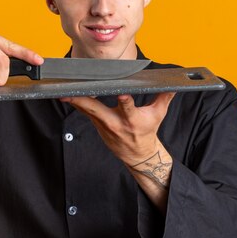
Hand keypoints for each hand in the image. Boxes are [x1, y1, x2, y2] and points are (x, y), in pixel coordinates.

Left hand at [60, 92, 175, 165]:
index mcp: (132, 119)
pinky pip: (85, 112)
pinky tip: (66, 94)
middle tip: (69, 92)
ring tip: (62, 90)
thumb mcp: (158, 114)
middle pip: (97, 110)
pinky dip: (76, 103)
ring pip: (87, 110)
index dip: (124, 101)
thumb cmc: (147, 131)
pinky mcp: (96, 124)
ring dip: (74, 100)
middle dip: (83, 101)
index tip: (121, 94)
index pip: (128, 108)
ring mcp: (103, 125)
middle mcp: (115, 123)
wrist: (137, 153)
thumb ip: (164, 97)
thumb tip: (174, 84)